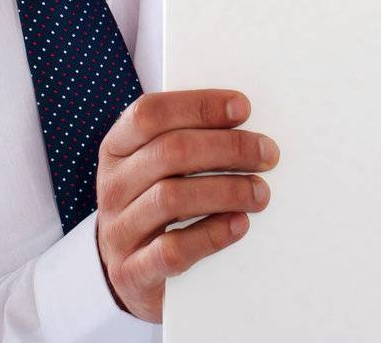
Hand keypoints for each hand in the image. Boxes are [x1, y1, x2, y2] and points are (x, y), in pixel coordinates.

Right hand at [95, 88, 279, 322]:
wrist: (129, 274)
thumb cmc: (154, 207)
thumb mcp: (157, 168)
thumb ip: (187, 142)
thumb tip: (244, 123)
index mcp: (117, 149)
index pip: (150, 113)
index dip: (198, 105)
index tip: (242, 108)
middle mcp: (112, 185)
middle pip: (169, 152)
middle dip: (227, 148)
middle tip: (268, 154)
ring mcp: (118, 230)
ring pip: (171, 198)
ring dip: (226, 190)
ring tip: (261, 192)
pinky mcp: (132, 272)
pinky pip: (173, 249)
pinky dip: (212, 235)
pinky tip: (240, 224)